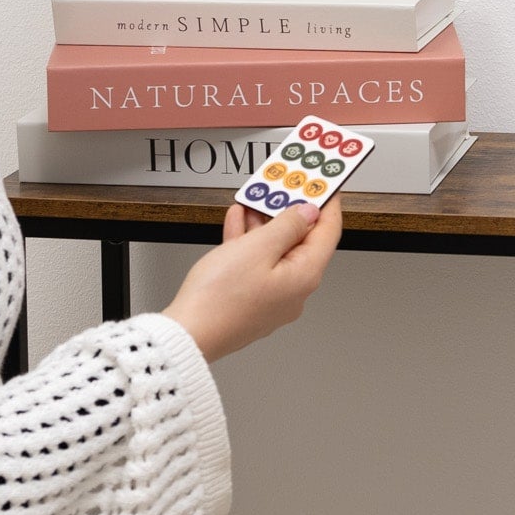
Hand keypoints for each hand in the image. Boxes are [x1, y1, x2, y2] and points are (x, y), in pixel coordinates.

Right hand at [161, 196, 343, 362]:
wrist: (186, 333)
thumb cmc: (219, 298)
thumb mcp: (258, 247)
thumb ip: (287, 225)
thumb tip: (308, 213)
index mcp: (304, 276)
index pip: (328, 232)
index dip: (327, 203)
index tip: (323, 181)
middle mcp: (293, 290)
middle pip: (301, 240)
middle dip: (289, 210)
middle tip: (283, 186)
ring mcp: (271, 296)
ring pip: (275, 250)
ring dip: (265, 223)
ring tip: (255, 199)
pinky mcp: (250, 299)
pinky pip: (256, 263)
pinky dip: (249, 241)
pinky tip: (238, 222)